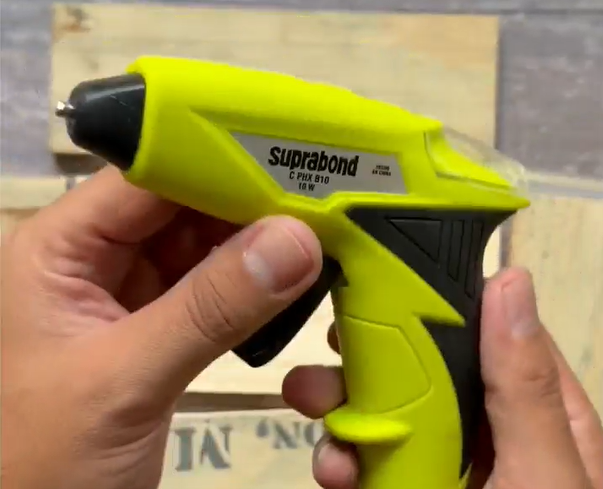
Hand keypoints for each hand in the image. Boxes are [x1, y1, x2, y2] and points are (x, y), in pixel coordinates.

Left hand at [1, 167, 323, 488]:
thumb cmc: (46, 460)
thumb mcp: (125, 379)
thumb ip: (211, 310)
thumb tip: (296, 242)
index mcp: (60, 247)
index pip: (145, 177)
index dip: (215, 161)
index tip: (289, 160)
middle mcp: (96, 257)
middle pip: (180, 206)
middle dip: (246, 203)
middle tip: (319, 200)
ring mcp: (131, 292)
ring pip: (203, 247)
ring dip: (255, 245)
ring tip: (317, 234)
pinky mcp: (161, 327)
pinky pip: (213, 289)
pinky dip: (251, 285)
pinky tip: (291, 280)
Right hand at [283, 268, 602, 488]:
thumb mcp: (545, 476)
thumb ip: (522, 390)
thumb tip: (508, 282)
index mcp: (536, 414)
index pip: (490, 332)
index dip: (443, 302)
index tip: (387, 284)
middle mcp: (485, 432)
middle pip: (425, 370)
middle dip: (374, 356)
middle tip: (330, 342)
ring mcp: (442, 469)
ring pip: (387, 414)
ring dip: (345, 407)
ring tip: (313, 403)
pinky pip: (369, 467)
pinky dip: (343, 462)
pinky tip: (332, 470)